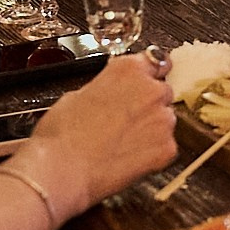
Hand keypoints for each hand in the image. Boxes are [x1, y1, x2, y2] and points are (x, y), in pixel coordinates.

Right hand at [30, 54, 177, 206]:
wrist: (62, 169)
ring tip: (121, 143)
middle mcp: (151, 90)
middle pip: (161, 93)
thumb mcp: (78, 95)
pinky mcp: (167, 148)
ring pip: (165, 120)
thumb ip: (106, 87)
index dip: (151, 73)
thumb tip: (110, 93)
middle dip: (147, 105)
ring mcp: (163, 120)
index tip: (151, 78)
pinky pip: (166, 147)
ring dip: (151, 128)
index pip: (156, 61)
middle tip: (122, 121)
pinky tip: (128, 157)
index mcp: (128, 70)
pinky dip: (152, 153)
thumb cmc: (62, 134)